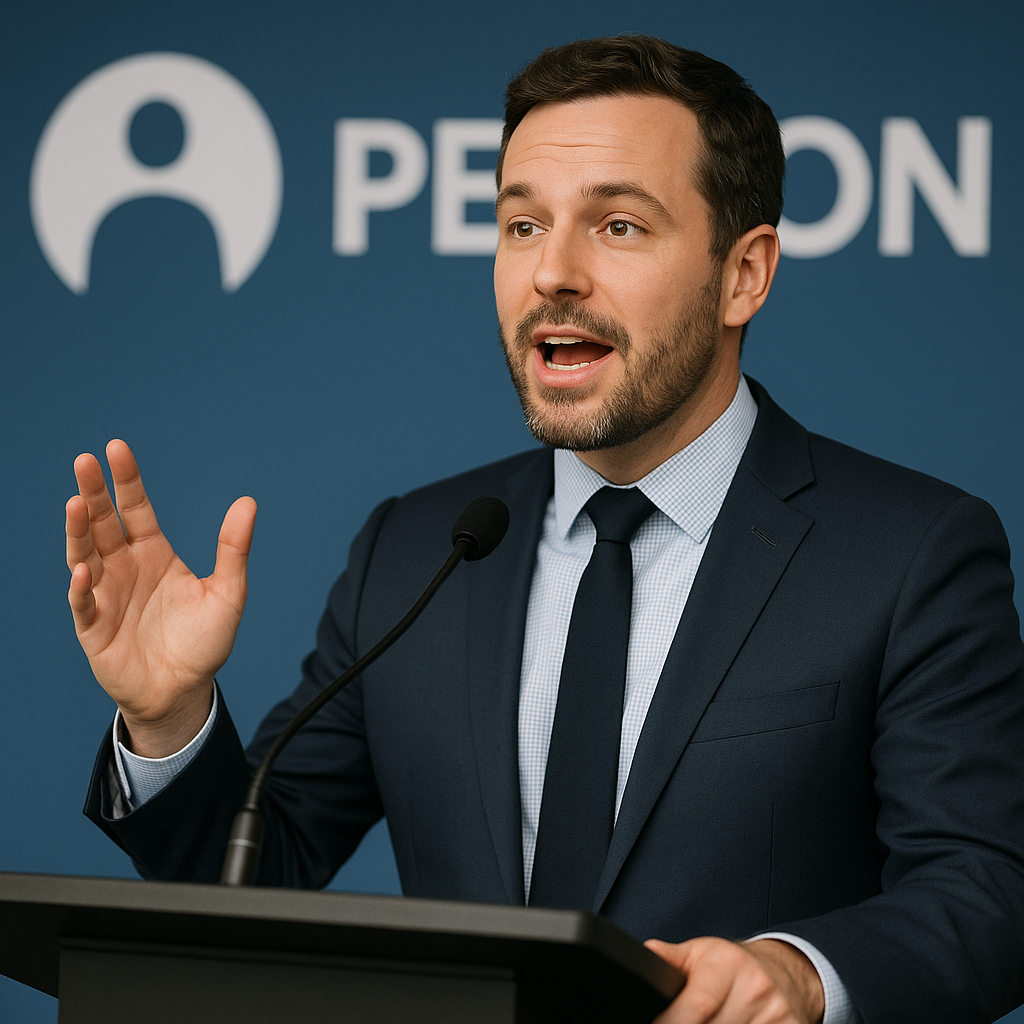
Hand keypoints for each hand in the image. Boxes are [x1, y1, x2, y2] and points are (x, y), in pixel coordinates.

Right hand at [66, 440, 256, 756]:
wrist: (185, 691)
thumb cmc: (204, 642)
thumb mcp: (228, 593)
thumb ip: (233, 549)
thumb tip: (248, 502)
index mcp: (154, 553)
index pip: (136, 508)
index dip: (126, 480)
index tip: (116, 448)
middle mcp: (125, 568)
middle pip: (104, 523)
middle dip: (94, 493)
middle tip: (84, 461)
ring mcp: (106, 595)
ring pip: (85, 555)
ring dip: (78, 531)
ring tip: (76, 503)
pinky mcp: (94, 628)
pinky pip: (85, 604)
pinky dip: (82, 588)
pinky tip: (84, 570)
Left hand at [645, 936, 824, 1023]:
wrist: (782, 973)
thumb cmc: (732, 965)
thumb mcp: (700, 953)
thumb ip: (670, 958)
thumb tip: (647, 953)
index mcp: (728, 964)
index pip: (698, 1005)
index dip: (673, 1022)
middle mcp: (756, 988)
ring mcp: (777, 1015)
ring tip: (708, 1022)